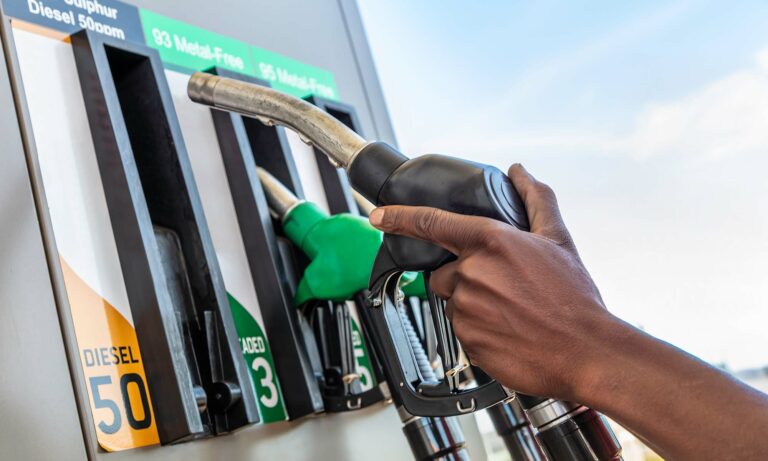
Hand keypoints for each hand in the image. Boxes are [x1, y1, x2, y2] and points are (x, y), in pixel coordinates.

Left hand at [369, 164, 620, 400]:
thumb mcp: (559, 239)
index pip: (431, 223)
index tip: (378, 215)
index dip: (399, 217)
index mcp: (490, 242)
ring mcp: (466, 309)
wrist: (586, 352)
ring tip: (510, 312)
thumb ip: (535, 199)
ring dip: (473, 304)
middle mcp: (472, 273)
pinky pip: (461, 330)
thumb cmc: (574, 298)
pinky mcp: (467, 340)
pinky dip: (478, 330)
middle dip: (465, 277)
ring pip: (454, 302)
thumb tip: (520, 172)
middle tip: (503, 289)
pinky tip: (507, 330)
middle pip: (444, 272)